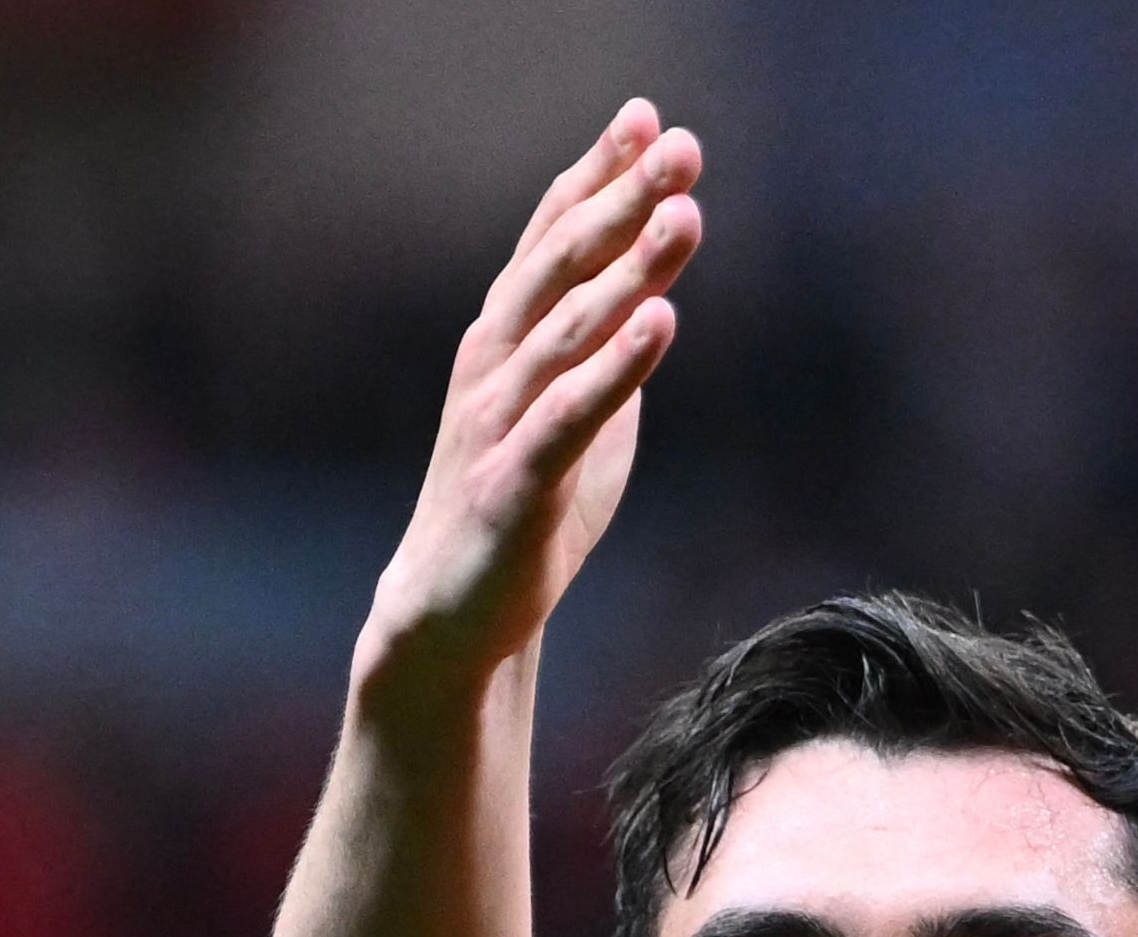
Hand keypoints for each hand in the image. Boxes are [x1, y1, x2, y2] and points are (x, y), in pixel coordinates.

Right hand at [360, 101, 703, 701]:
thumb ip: (606, 360)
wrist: (452, 617)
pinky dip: (619, 366)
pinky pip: (572, 414)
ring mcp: (500, 419)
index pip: (555, 241)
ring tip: (685, 214)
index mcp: (510, 341)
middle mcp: (496, 363)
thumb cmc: (519, 514)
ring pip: (570, 327)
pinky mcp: (514, 481)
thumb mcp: (578, 422)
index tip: (646, 119)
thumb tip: (651, 297)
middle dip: (621, 198)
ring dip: (631, 266)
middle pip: (563, 264)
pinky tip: (662, 322)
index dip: (597, 175)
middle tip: (679, 144)